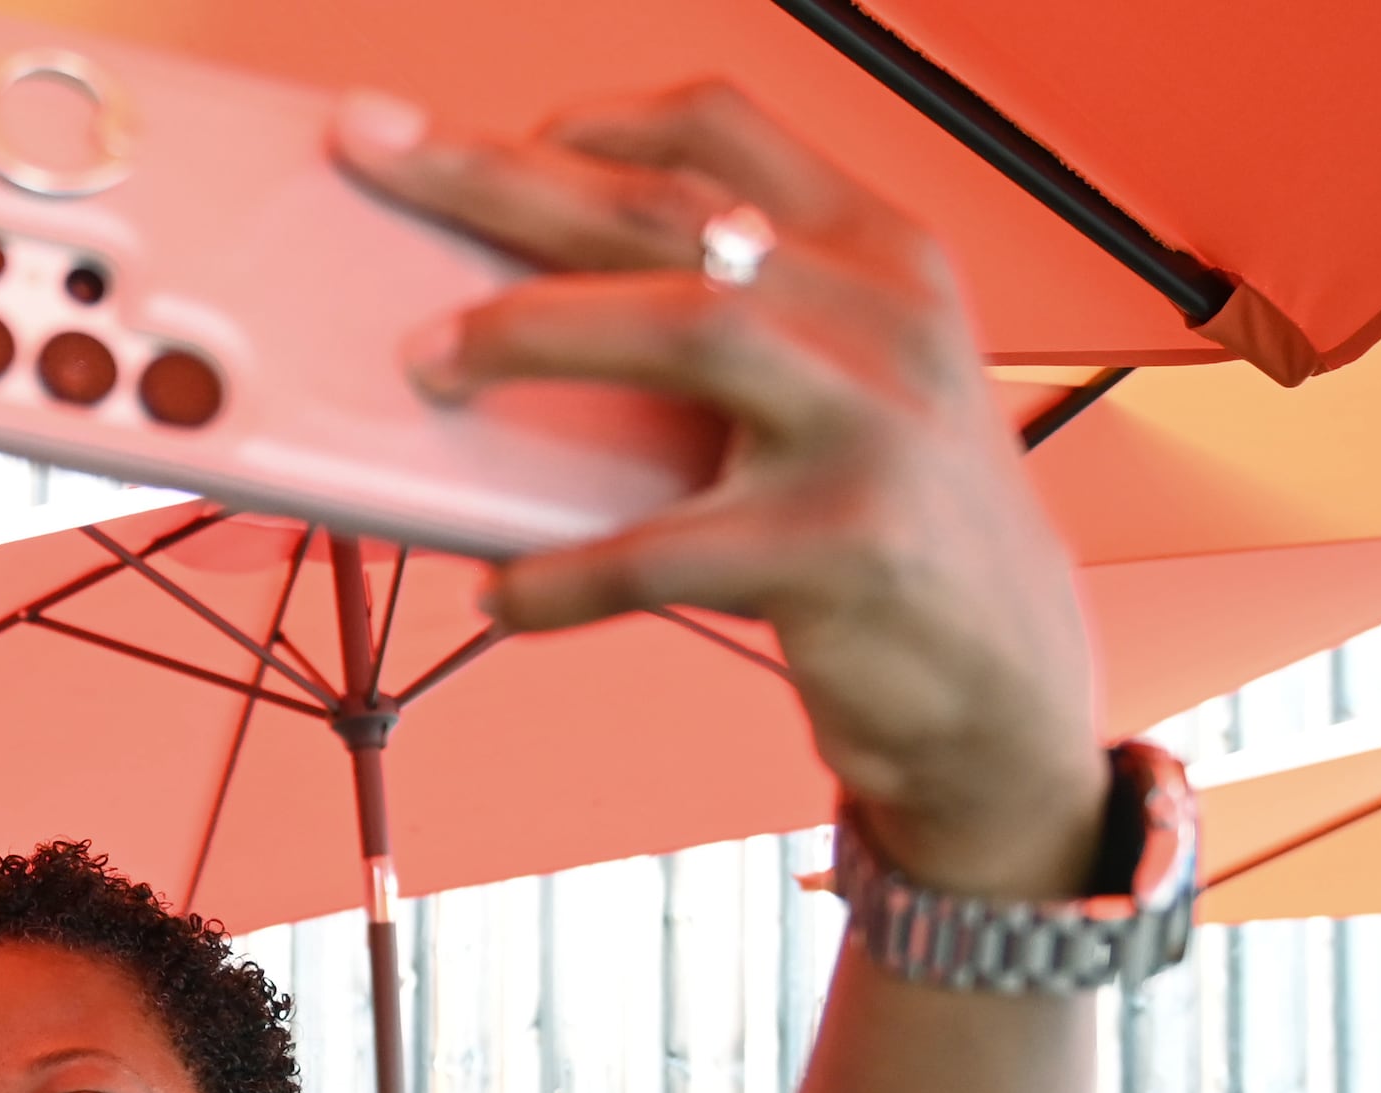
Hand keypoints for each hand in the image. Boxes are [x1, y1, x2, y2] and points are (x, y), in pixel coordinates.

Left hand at [335, 82, 1108, 902]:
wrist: (1003, 685)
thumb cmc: (882, 524)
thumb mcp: (844, 384)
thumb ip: (732, 317)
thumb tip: (521, 293)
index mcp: (877, 252)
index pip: (723, 130)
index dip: (584, 119)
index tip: (464, 136)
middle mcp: (885, 316)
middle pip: (666, 212)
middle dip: (500, 177)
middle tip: (376, 159)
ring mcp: (873, 426)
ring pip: (686, 329)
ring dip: (532, 332)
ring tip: (423, 359)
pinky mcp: (844, 549)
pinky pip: (665, 549)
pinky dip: (565, 573)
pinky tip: (504, 593)